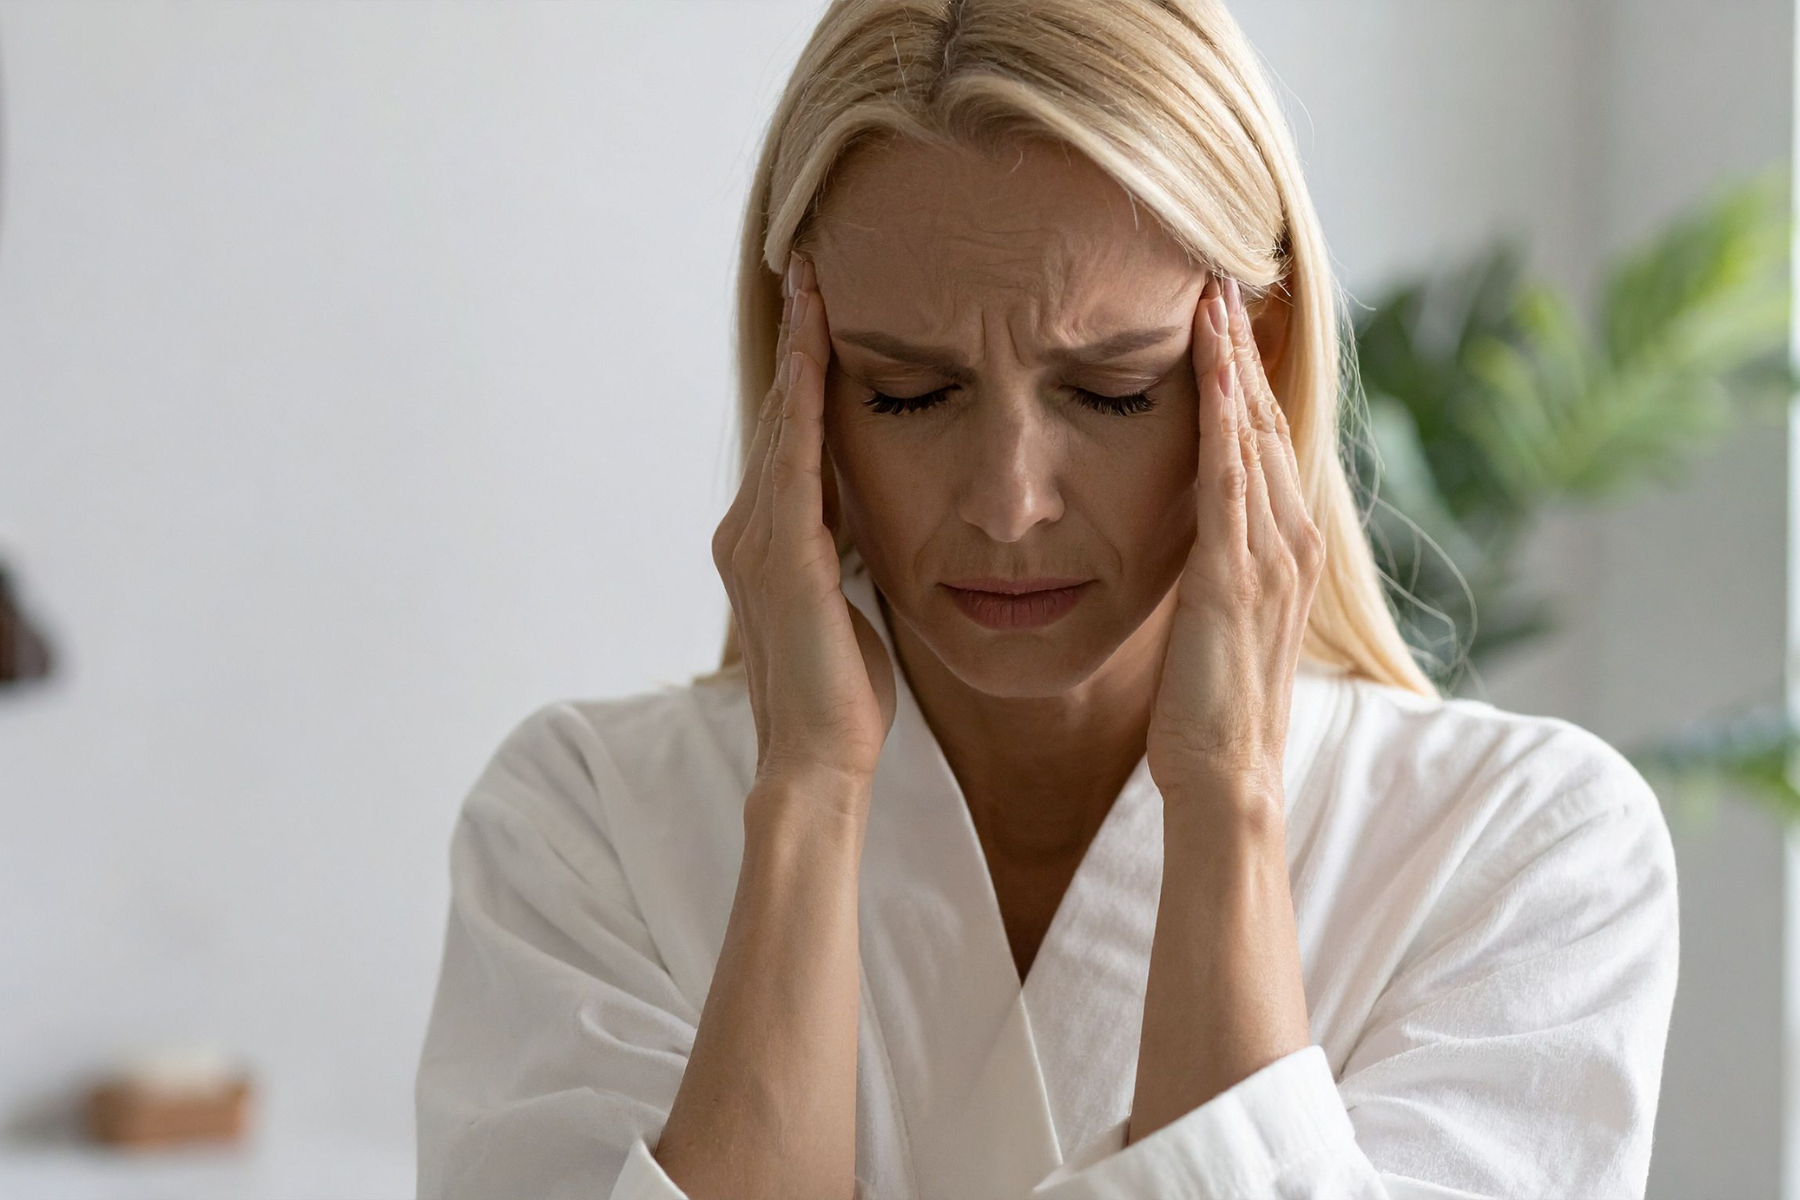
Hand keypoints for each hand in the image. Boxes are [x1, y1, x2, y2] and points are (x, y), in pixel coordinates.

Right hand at [710, 252, 897, 807]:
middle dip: (795, 341)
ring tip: (811, 285)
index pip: (789, 439)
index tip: (820, 309)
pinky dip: (802, 400)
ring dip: (797, 352)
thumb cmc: (846, 692)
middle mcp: (747, 531)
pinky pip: (794, 459)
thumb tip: (867, 521)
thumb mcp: (849, 602)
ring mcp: (755, 541)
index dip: (803, 371)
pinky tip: (815, 352)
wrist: (821, 756)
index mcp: (768, 542)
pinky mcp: (781, 556)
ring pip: (780, 424)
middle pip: (776, 415)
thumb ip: (847, 552)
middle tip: (809, 266)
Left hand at [1146, 275, 1325, 817]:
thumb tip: (1190, 526)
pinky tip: (1207, 366)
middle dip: (1244, 348)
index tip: (1223, 317)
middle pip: (1266, 421)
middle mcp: (1292, 539)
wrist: (1226, 774)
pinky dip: (1220, 414)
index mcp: (1287, 546)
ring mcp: (1271, 554)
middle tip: (1220, 277)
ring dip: (1233, 361)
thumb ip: (1214, 561)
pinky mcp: (1237, 573)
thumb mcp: (1216, 614)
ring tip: (1212, 295)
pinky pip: (1229, 476)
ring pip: (1252, 434)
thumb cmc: (1210, 704)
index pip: (1265, 441)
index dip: (1246, 376)